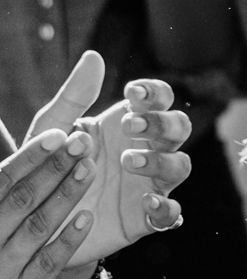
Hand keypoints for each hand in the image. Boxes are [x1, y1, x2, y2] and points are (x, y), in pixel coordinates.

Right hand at [0, 127, 97, 278]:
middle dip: (53, 168)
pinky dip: (67, 240)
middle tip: (83, 142)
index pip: (1, 182)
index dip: (30, 158)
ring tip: (90, 168)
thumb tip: (28, 159)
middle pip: (21, 199)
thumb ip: (5, 198)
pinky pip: (47, 264)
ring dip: (65, 195)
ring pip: (36, 227)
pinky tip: (87, 218)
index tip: (58, 135)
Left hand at [26, 53, 191, 272]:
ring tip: (127, 162)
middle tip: (130, 127)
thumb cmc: (48, 169)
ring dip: (162, 160)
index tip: (132, 92)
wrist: (34, 221)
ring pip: (180, 165)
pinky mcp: (144, 219)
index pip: (159, 99)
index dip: (154, 92)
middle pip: (179, 127)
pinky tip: (148, 202)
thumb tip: (94, 56)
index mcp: (128, 125)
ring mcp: (149, 184)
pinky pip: (171, 213)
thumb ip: (73, 96)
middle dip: (161, 123)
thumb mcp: (52, 132)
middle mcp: (146, 151)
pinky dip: (167, 207)